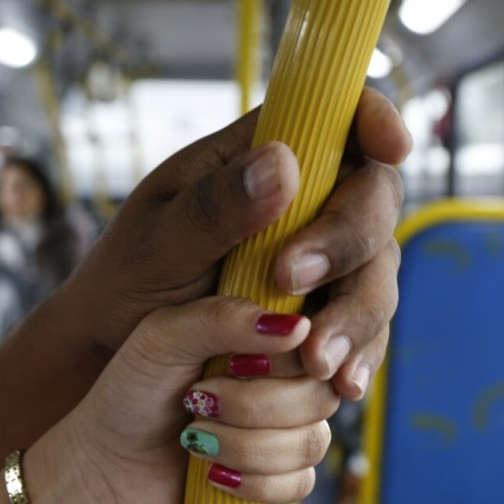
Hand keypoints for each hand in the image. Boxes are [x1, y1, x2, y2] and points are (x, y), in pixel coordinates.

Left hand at [28, 297, 338, 503]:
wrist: (104, 467)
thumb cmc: (129, 392)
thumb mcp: (163, 338)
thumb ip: (223, 319)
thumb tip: (297, 327)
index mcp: (263, 331)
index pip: (319, 332)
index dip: (295, 353)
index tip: (242, 365)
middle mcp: (285, 376)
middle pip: (320, 391)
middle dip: (251, 405)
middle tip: (195, 400)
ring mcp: (288, 427)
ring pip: (312, 440)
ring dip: (245, 446)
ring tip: (193, 439)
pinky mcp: (282, 475)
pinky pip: (301, 482)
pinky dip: (253, 482)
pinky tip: (213, 475)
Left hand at [66, 87, 410, 399]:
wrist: (111, 353)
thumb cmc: (124, 283)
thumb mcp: (157, 243)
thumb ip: (215, 207)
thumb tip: (284, 163)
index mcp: (258, 161)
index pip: (336, 120)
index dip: (375, 121)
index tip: (392, 146)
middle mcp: (302, 208)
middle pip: (372, 203)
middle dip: (350, 244)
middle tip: (291, 281)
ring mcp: (320, 266)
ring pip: (376, 274)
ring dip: (357, 315)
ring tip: (318, 360)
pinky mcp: (322, 319)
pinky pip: (363, 332)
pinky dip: (357, 356)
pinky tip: (340, 383)